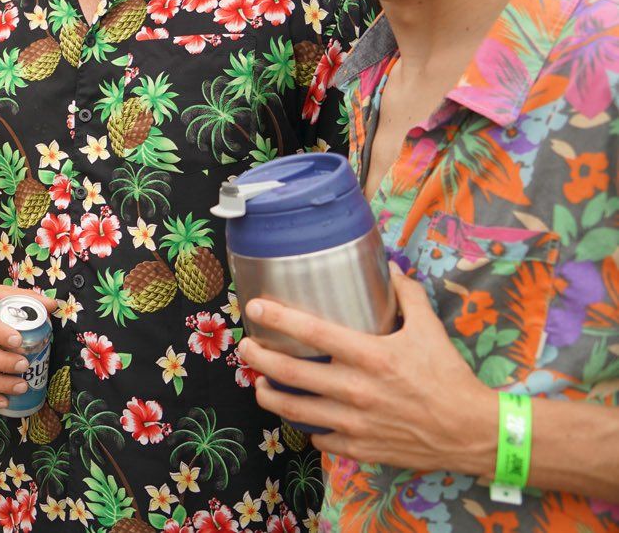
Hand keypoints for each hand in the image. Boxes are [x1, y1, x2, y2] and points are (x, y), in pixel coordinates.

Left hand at [238, 266, 496, 474]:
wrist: (471, 432)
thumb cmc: (449, 377)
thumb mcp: (430, 329)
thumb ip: (407, 296)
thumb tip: (390, 268)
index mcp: (371, 356)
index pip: (312, 331)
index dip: (277, 317)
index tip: (254, 308)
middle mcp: (356, 389)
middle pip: (288, 372)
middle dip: (257, 357)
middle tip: (246, 347)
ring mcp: (354, 423)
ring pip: (293, 408)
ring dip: (268, 394)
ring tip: (259, 382)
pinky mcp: (359, 448)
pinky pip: (318, 436)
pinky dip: (305, 424)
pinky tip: (302, 414)